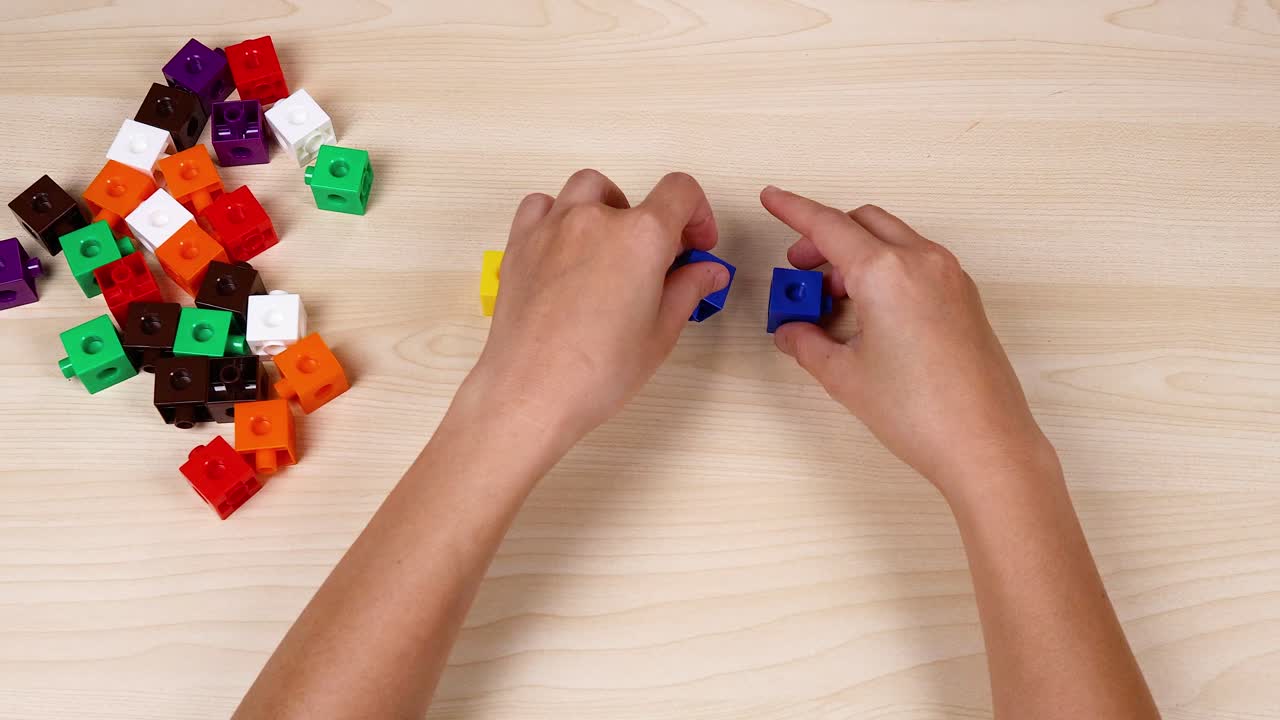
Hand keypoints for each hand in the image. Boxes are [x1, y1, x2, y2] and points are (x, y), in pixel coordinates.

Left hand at [467, 170, 729, 443]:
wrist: (532, 391)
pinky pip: (541, 206)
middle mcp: (596, 218)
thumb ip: (688, 289)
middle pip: (635, 196)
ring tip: (610, 250)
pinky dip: (559, 215)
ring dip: (607, 208)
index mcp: (642, 236)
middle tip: (657, 264)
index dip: (698, 214)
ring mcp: (553, 227)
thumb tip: (708, 271)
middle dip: (653, 222)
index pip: (681, 192)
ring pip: (586, 189)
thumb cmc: (598, 370)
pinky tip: (567, 249)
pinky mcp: (520, 243)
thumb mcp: (660, 333)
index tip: (697, 246)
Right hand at [761, 186, 1053, 497]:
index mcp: (886, 272)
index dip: (793, 210)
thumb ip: (807, 343)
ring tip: (830, 301)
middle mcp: (922, 262)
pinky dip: (885, 269)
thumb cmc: (921, 412)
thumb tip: (792, 331)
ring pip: (891, 239)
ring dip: (856, 254)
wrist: (984, 444)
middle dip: (824, 237)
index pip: (828, 226)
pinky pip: (916, 262)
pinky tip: (867, 311)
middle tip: (798, 271)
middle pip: (862, 223)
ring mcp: (949, 277)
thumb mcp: (844, 375)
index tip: (773, 198)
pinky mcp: (964, 297)